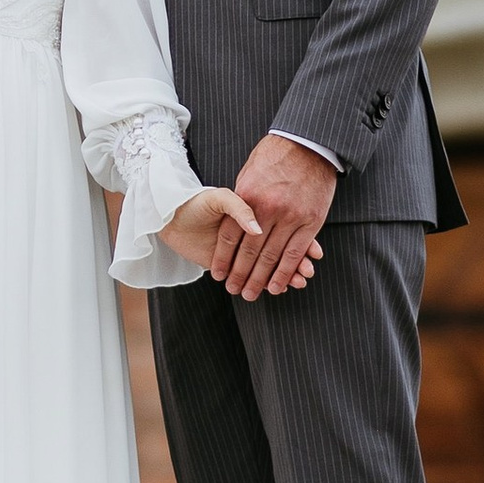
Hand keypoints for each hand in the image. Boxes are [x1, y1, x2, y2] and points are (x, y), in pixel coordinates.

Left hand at [160, 186, 300, 285]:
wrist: (171, 213)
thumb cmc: (195, 204)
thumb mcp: (218, 198)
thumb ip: (237, 209)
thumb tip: (256, 230)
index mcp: (251, 213)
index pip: (280, 233)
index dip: (297, 242)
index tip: (313, 254)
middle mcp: (253, 229)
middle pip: (278, 251)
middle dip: (293, 264)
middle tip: (309, 274)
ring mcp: (247, 244)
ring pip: (274, 260)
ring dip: (289, 273)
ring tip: (304, 281)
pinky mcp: (234, 260)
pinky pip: (262, 268)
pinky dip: (275, 277)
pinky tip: (289, 284)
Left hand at [224, 133, 336, 299]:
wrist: (308, 143)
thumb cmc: (275, 156)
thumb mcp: (248, 173)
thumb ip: (240, 201)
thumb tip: (233, 225)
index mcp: (248, 196)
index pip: (230, 236)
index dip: (223, 258)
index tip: (218, 274)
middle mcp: (268, 209)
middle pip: (249, 251)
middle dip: (240, 274)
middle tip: (234, 290)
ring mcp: (290, 216)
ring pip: (272, 257)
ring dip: (261, 279)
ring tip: (251, 294)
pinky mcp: (310, 221)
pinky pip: (295, 253)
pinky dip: (286, 272)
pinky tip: (277, 285)